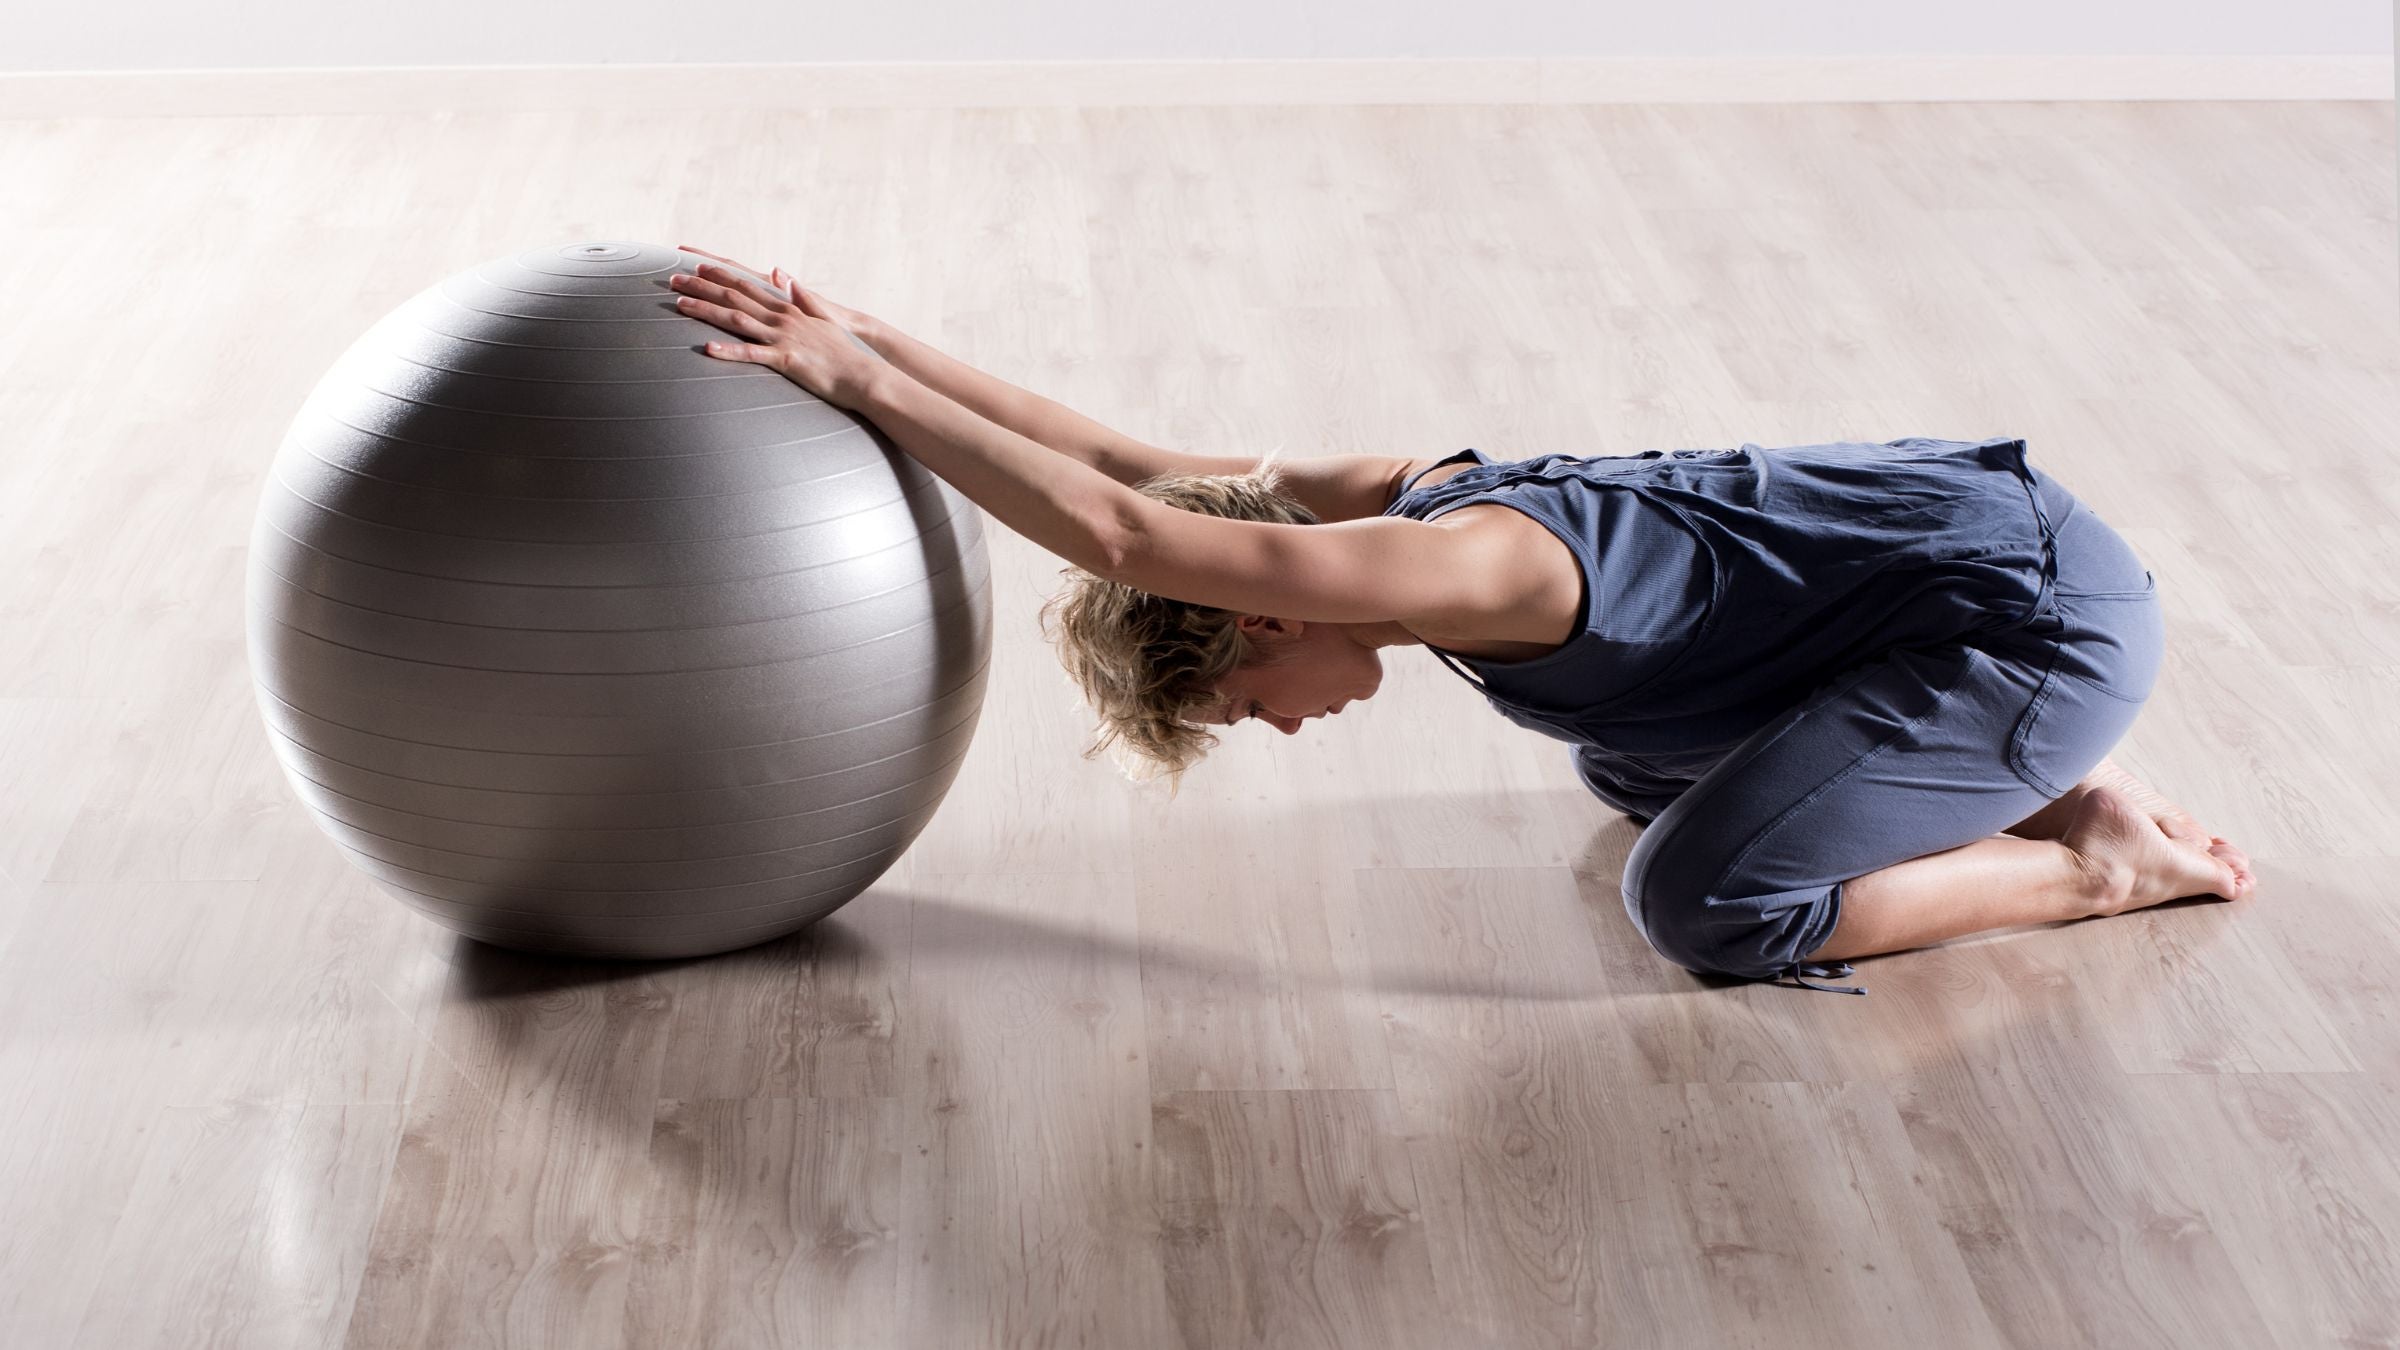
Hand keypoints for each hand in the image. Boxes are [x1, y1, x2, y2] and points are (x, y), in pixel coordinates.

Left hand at [676, 244, 882, 343]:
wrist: (862, 374)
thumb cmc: (843, 352)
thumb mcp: (822, 318)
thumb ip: (801, 296)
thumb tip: (784, 272)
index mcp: (786, 308)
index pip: (746, 284)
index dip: (719, 273)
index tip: (695, 263)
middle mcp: (781, 318)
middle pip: (733, 296)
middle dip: (701, 286)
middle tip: (672, 279)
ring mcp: (782, 337)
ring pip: (736, 319)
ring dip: (706, 310)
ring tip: (680, 305)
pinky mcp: (786, 360)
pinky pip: (752, 355)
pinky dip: (729, 350)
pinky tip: (707, 348)